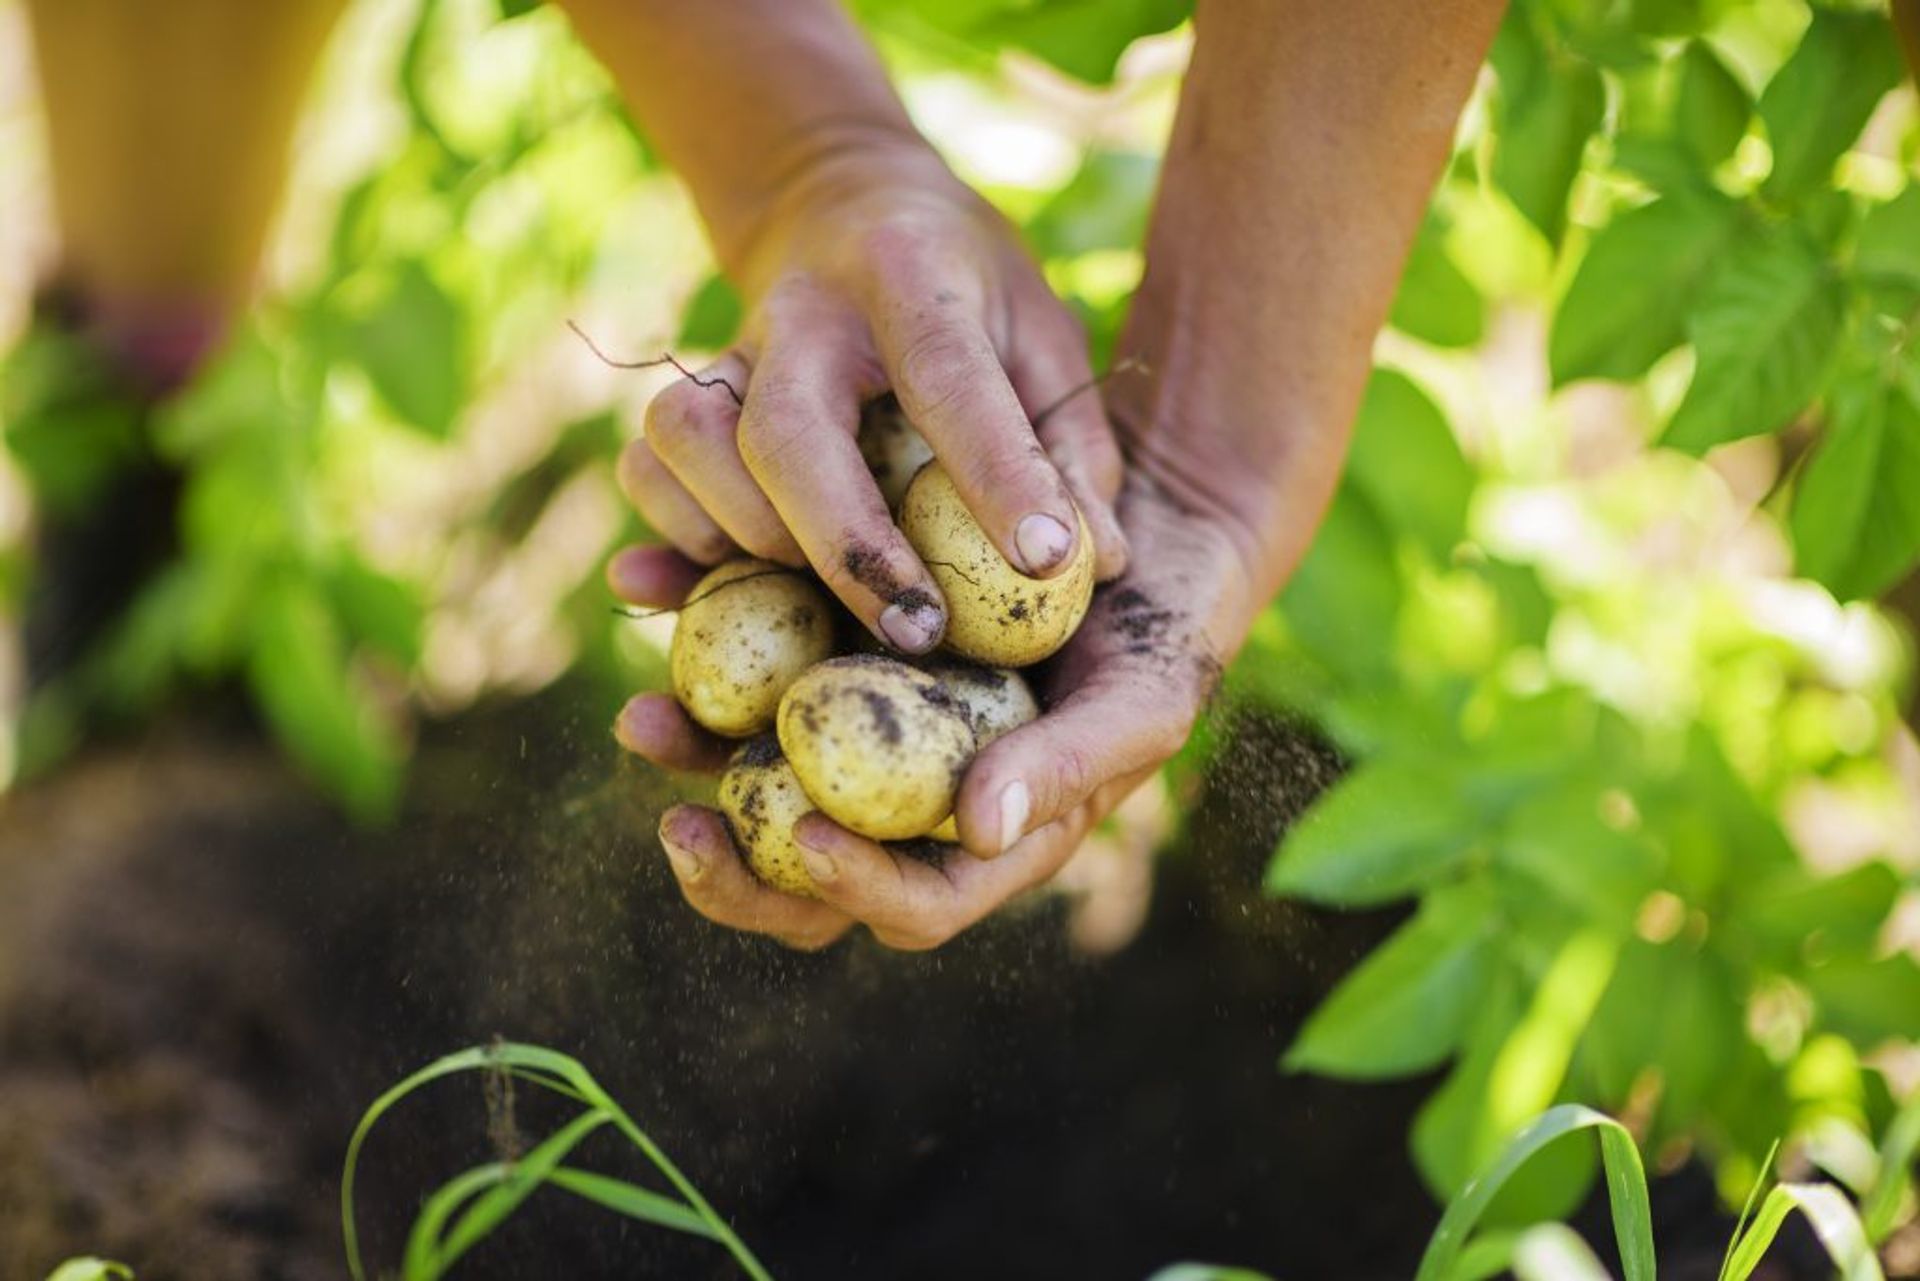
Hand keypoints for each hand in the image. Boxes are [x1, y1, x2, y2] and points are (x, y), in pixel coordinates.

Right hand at [610, 141, 1127, 653]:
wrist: (840, 202)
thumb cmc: (967, 290)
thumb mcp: (1043, 332)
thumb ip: (1073, 445)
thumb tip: (1097, 566)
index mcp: (913, 275)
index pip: (950, 375)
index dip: (998, 473)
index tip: (1048, 561)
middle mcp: (804, 310)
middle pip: (787, 433)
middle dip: (850, 548)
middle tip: (919, 633)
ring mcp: (730, 349)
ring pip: (690, 443)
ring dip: (748, 537)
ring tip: (818, 589)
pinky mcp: (683, 392)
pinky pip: (647, 470)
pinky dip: (681, 533)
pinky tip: (743, 567)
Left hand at [610, 455, 1263, 950]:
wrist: (1145, 532)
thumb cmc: (1162, 636)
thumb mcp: (1140, 703)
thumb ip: (1068, 768)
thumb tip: (977, 834)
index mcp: (983, 841)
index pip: (913, 904)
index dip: (856, 891)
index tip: (810, 841)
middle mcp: (909, 798)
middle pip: (806, 874)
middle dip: (734, 872)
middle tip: (678, 828)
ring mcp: (863, 725)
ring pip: (756, 769)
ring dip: (691, 756)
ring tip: (639, 720)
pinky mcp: (830, 642)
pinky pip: (751, 656)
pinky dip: (699, 630)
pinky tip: (649, 591)